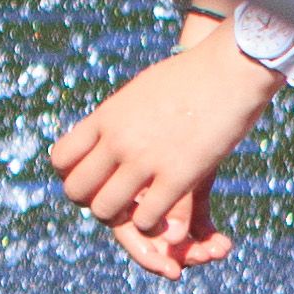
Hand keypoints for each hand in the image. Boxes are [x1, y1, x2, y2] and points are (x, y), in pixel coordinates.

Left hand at [51, 34, 274, 275]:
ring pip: (105, 210)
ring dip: (119, 218)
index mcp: (106, 117)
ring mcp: (145, 158)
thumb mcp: (140, 91)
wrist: (233, 68)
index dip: (72, 176)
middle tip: (116, 201)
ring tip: (137, 213)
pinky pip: (145, 218)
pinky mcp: (178, 176)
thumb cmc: (192, 76)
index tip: (95, 178)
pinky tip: (162, 218)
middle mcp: (118, 139)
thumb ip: (119, 117)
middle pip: (76, 191)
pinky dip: (150, 225)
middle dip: (92, 202)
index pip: (61, 159)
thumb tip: (105, 131)